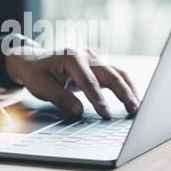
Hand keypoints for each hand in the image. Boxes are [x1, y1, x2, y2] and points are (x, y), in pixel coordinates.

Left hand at [4, 47, 139, 118]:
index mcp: (71, 57)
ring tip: (137, 106)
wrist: (32, 61)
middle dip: (124, 93)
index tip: (106, 114)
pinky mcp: (96, 65)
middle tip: (134, 110)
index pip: (89, 81)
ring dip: (128, 89)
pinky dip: (124, 86)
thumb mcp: (40, 86)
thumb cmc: (36, 73)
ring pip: (116, 73)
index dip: (99, 99)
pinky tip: (131, 98)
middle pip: (110, 74)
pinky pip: (114, 75)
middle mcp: (86, 55)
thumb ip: (60, 98)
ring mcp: (93, 59)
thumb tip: (79, 111)